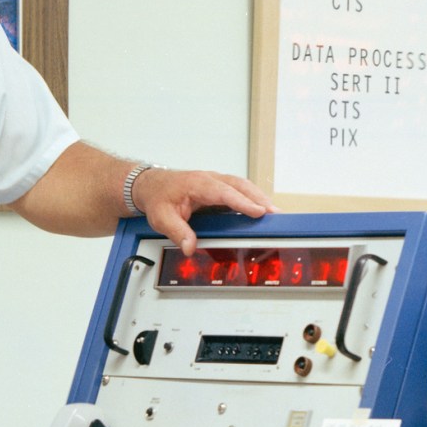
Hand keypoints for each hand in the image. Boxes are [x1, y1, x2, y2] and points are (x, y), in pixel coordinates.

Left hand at [135, 169, 274, 252]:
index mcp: (198, 184)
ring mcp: (216, 182)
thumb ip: (177, 232)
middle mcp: (210, 179)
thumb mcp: (162, 218)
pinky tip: (260, 209)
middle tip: (275, 214)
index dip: (243, 202)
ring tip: (273, 213)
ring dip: (258, 198)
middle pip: (240, 185)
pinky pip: (239, 190)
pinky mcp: (219, 188)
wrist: (151, 185)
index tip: (259, 211)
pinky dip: (252, 198)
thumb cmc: (158, 197)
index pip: (225, 192)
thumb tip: (189, 247)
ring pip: (242, 186)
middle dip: (259, 198)